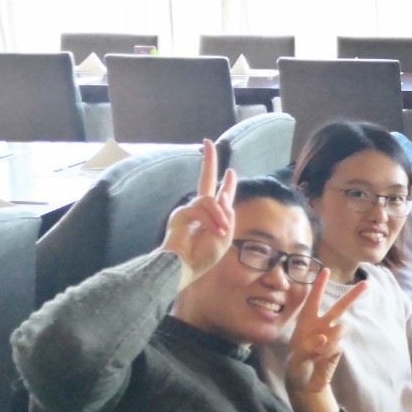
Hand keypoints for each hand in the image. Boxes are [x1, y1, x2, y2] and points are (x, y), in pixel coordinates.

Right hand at [161, 142, 235, 287]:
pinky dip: (211, 219)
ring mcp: (188, 211)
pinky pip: (200, 209)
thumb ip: (227, 216)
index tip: (231, 171)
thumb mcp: (224, 237)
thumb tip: (222, 196)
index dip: (227, 183)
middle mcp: (199, 210)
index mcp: (212, 216)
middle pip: (205, 180)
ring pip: (209, 200)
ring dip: (219, 216)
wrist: (184, 269)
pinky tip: (216, 230)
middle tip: (208, 143)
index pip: (220, 196)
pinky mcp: (180, 215)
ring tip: (221, 232)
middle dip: (209, 161)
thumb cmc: (203, 258)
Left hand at [284, 271, 367, 411]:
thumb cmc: (295, 364)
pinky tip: (320, 360)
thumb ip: (309, 345)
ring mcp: (332, 337)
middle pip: (340, 307)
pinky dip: (326, 354)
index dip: (319, 285)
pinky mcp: (338, 348)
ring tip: (317, 352)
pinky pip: (336, 346)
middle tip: (366, 284)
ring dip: (330, 339)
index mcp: (307, 321)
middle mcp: (322, 325)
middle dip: (353, 295)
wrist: (305, 382)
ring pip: (341, 329)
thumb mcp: (295, 356)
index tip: (326, 270)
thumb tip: (326, 336)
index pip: (313, 300)